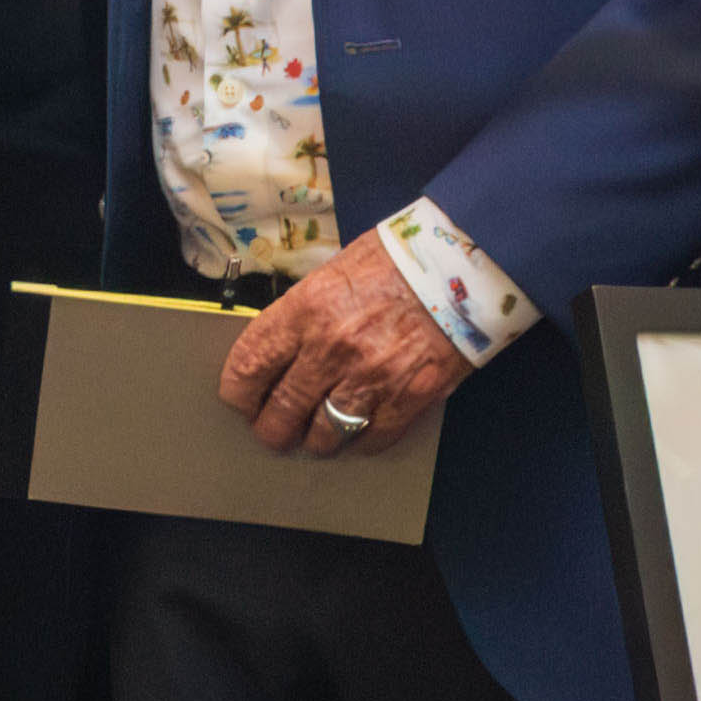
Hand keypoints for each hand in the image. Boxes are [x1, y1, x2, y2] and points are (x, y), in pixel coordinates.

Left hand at [217, 235, 469, 455]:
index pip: (251, 364)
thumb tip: (281, 346)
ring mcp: (370, 378)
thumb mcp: (336, 270)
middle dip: (272, 428)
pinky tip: (357, 433)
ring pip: (323, 434)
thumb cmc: (399, 260)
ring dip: (314, 440)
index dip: (238, 392)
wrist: (462, 266)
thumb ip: (305, 311)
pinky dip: (361, 441)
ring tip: (314, 437)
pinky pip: (371, 438)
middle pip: (282, 410)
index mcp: (306, 309)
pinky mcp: (407, 398)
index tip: (239, 401)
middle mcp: (331, 348)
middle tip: (272, 432)